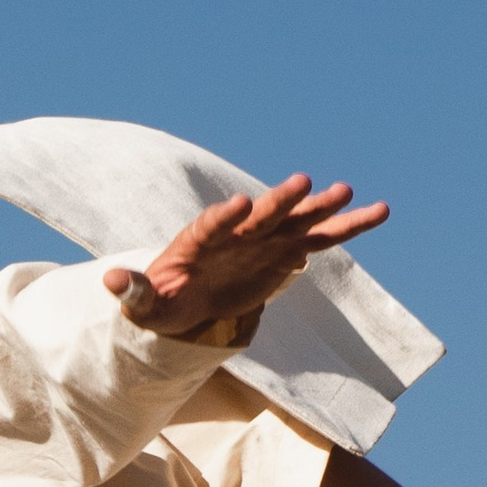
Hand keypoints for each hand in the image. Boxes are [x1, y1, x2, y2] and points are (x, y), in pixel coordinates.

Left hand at [105, 173, 390, 343]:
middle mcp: (236, 232)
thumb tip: (110, 281)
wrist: (189, 300)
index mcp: (199, 241)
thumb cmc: (162, 301)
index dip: (223, 217)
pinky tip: (376, 214)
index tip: (238, 206)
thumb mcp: (145, 304)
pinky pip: (320, 239)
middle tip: (304, 182)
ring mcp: (265, 240)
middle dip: (280, 201)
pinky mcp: (285, 253)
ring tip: (353, 193)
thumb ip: (133, 293)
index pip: (211, 226)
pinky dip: (344, 229)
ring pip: (298, 222)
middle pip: (260, 215)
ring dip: (324, 209)